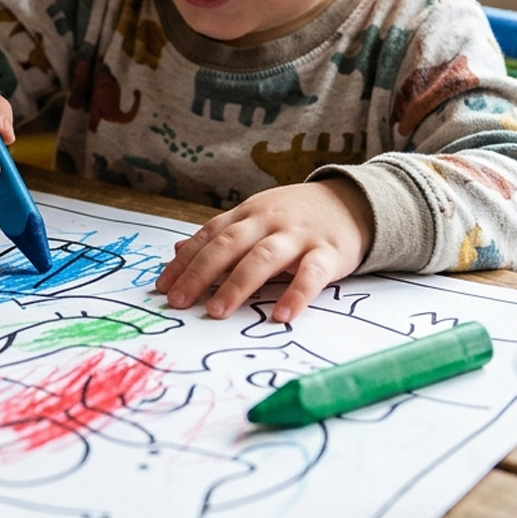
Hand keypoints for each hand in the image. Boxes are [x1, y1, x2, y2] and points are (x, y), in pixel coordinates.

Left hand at [155, 178, 374, 322]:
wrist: (353, 201)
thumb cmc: (294, 216)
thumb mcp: (254, 217)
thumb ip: (220, 235)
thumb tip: (178, 250)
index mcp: (247, 213)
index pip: (209, 235)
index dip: (185, 260)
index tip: (163, 286)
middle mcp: (268, 221)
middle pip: (228, 245)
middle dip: (200, 273)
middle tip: (179, 301)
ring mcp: (298, 235)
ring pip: (263, 258)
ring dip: (237, 285)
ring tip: (216, 312)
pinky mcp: (329, 252)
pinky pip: (311, 274)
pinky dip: (296, 294)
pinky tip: (281, 316)